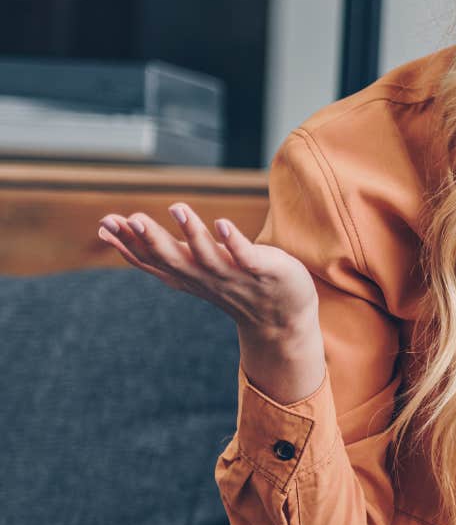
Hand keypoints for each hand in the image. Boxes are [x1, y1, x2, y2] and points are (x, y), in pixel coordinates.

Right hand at [97, 204, 317, 337]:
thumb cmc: (231, 282)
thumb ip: (158, 250)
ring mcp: (234, 276)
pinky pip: (246, 256)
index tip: (104, 224)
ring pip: (207, 256)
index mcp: (186, 275)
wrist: (282, 317)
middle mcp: (205, 277)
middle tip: (130, 218)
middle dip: (151, 239)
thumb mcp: (189, 267)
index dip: (128, 244)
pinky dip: (234, 242)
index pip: (152, 261)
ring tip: (177, 207)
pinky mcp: (262, 271)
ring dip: (192, 233)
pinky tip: (222, 223)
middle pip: (173, 259)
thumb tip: (115, 230)